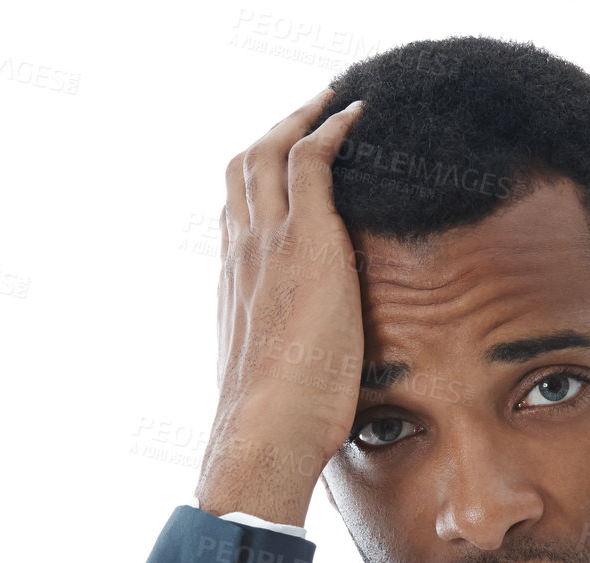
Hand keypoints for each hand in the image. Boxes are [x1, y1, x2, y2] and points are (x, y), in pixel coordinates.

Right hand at [196, 87, 366, 525]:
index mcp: (234, 287)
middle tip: (304, 117)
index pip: (236, 215)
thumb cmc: (275, 428)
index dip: (255, 185)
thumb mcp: (274, 386)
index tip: (279, 171)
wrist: (264, 432)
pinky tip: (354, 116)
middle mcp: (242, 255)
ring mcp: (269, 245)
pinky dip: (330, 131)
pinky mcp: (305, 243)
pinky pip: (312, 162)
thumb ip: (286, 365)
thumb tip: (307, 387)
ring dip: (300, 120)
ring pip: (270, 155)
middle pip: (242, 171)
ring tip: (329, 104)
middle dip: (272, 135)